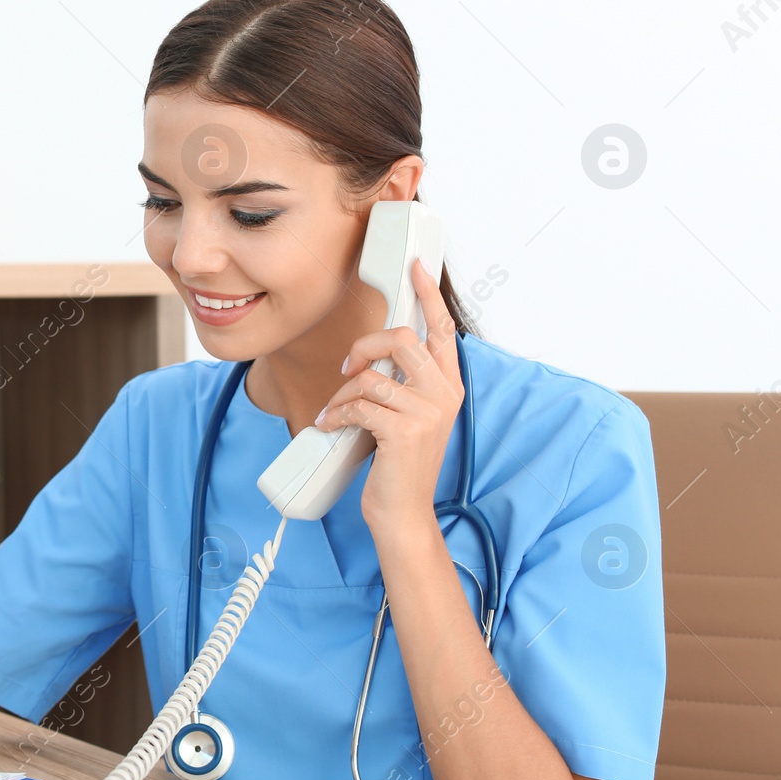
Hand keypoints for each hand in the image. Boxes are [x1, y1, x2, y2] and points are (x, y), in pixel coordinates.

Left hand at [315, 258, 462, 535]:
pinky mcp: (404, 431)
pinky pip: (358, 405)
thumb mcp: (411, 417)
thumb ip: (403, 383)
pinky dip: (336, 415)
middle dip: (365, 346)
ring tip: (336, 413)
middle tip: (348, 367)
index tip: (417, 267)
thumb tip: (373, 353)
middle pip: (401, 339)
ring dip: (342, 394)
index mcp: (449, 386)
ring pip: (371, 376)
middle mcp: (445, 394)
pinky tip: (330, 427)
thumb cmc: (400, 464)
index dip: (429, 295)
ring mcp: (427, 413)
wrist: (404, 512)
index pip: (443, 329)